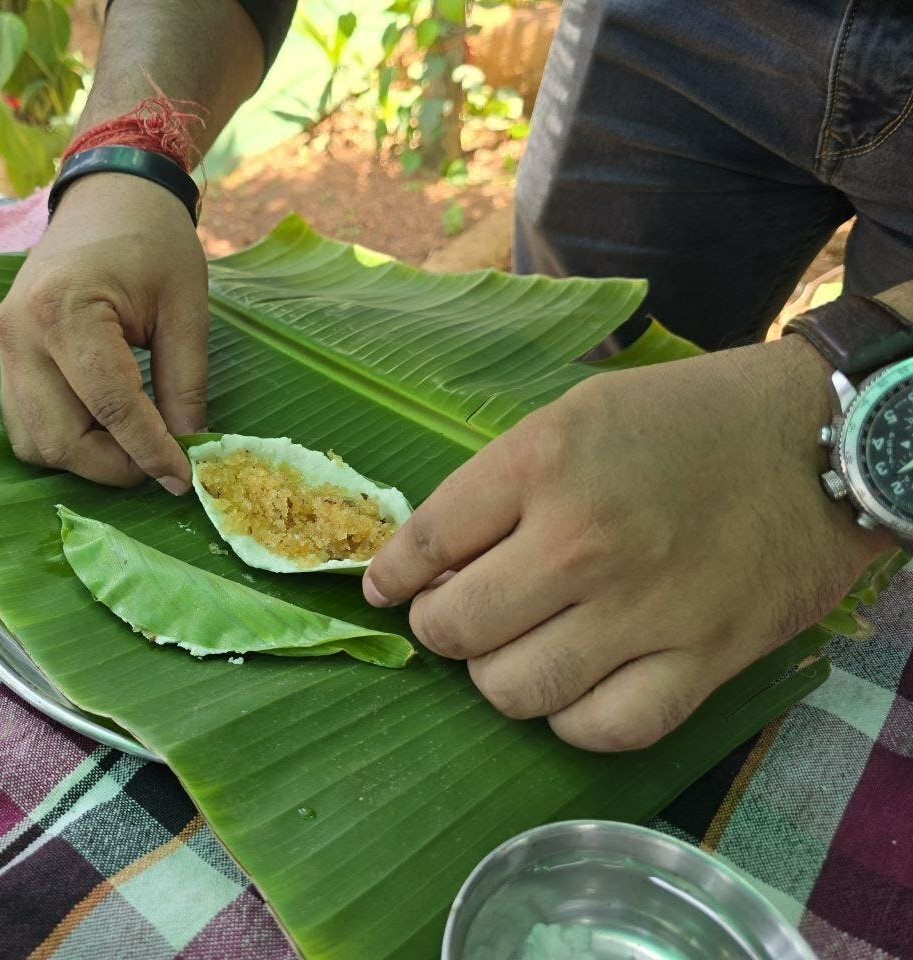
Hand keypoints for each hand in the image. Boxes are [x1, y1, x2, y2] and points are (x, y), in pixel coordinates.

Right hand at [0, 173, 207, 491]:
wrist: (108, 196)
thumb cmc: (153, 241)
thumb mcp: (187, 308)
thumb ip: (185, 384)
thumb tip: (188, 450)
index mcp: (66, 310)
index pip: (111, 407)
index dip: (150, 451)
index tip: (183, 478)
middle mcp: (20, 333)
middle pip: (59, 440)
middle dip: (113, 466)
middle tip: (161, 463)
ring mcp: (4, 346)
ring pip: (34, 443)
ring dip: (86, 460)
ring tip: (134, 445)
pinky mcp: (5, 356)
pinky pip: (25, 424)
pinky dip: (64, 441)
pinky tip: (105, 430)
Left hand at [364, 336, 892, 750]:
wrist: (822, 439)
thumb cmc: (688, 418)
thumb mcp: (576, 414)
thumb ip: (499, 483)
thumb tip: (431, 559)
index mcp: (544, 462)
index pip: (428, 541)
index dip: (392, 573)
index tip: (384, 588)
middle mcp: (583, 541)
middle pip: (457, 629)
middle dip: (438, 627)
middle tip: (455, 615)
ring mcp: (645, 610)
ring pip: (515, 690)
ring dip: (495, 677)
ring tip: (512, 649)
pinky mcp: (704, 660)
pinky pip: (603, 730)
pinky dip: (570, 719)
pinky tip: (572, 688)